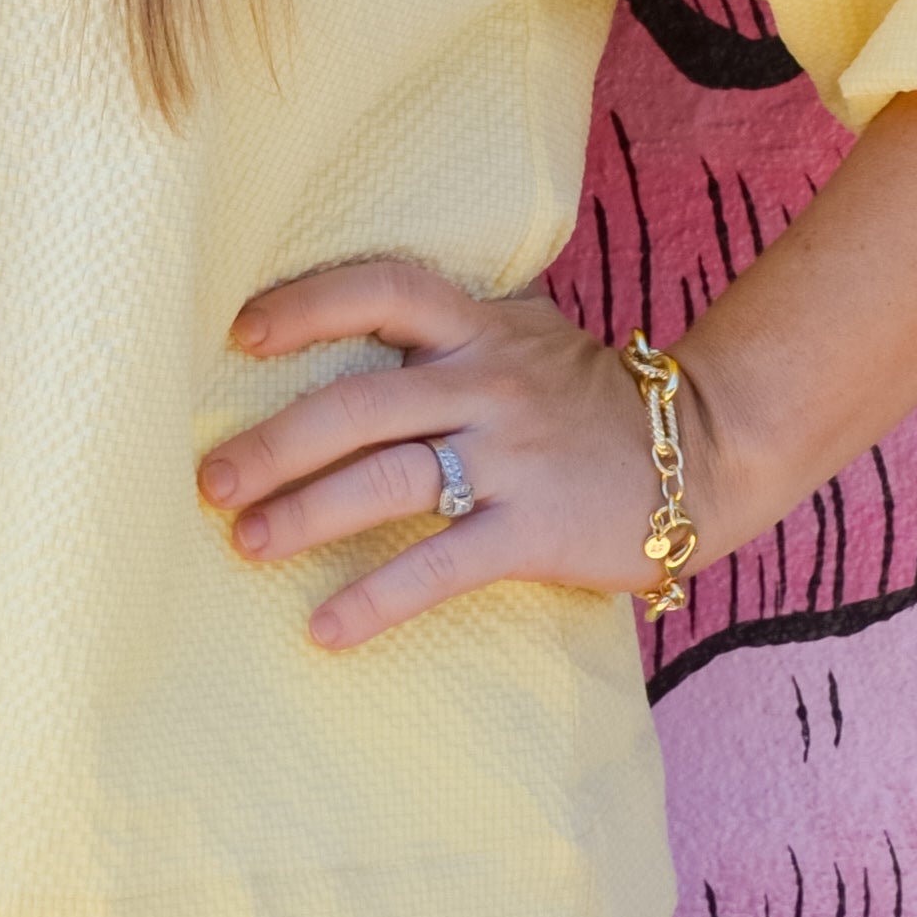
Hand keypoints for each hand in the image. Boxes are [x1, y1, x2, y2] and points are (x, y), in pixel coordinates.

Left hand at [197, 259, 668, 649]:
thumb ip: (450, 325)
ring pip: (389, 477)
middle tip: (208, 480)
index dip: (308, 304)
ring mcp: (513, 454)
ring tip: (245, 544)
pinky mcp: (536, 529)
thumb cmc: (590, 397)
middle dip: (275, 441)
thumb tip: (342, 318)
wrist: (707, 450)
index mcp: (481, 326)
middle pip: (360, 401)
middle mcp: (489, 380)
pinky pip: (442, 564)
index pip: (382, 289)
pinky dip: (377, 599)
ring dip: (305, 513)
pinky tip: (325, 628)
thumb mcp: (525, 335)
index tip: (240, 332)